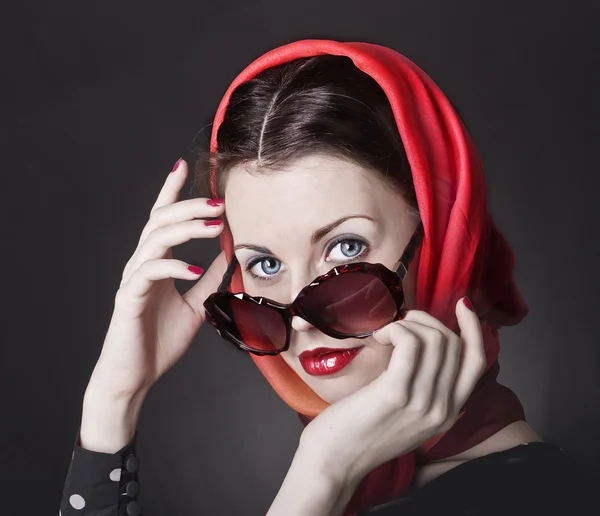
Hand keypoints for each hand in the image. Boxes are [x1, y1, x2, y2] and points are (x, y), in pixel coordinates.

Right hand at [86, 159, 227, 400]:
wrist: (134, 375)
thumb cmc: (159, 340)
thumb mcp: (195, 304)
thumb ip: (208, 279)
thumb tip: (228, 257)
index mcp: (157, 263)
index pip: (162, 218)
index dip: (171, 191)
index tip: (185, 166)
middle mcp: (142, 264)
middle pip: (160, 221)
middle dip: (189, 206)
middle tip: (219, 202)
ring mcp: (133, 280)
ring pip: (154, 240)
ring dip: (185, 229)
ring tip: (215, 226)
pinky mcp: (128, 299)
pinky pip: (149, 274)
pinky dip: (174, 267)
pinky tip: (195, 269)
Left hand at [300, 297, 485, 485]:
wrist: (334, 462)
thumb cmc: (361, 431)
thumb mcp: (405, 415)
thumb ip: (423, 389)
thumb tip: (421, 344)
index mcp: (448, 413)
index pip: (477, 362)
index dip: (473, 328)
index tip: (462, 305)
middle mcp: (442, 409)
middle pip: (453, 344)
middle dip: (427, 320)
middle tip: (399, 322)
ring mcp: (422, 403)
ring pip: (434, 340)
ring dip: (408, 324)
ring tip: (385, 332)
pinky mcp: (396, 394)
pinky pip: (409, 343)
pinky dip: (395, 329)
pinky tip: (379, 336)